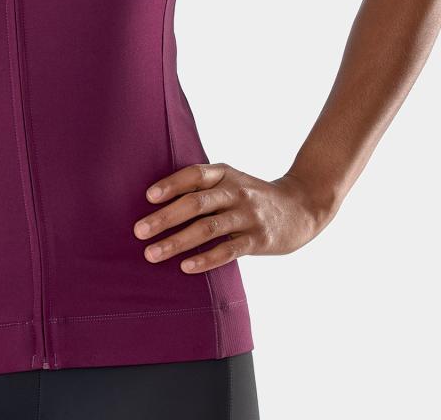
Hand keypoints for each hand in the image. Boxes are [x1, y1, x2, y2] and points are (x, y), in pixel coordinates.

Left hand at [132, 163, 332, 271]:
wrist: (302, 208)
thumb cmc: (253, 197)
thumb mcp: (232, 181)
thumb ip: (203, 188)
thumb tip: (157, 203)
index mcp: (225, 174)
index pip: (194, 175)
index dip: (171, 184)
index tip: (148, 197)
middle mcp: (236, 191)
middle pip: (195, 203)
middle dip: (164, 218)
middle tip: (138, 231)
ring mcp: (248, 216)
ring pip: (207, 229)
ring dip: (176, 242)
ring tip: (152, 254)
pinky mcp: (258, 240)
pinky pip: (228, 250)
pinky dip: (205, 259)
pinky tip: (186, 267)